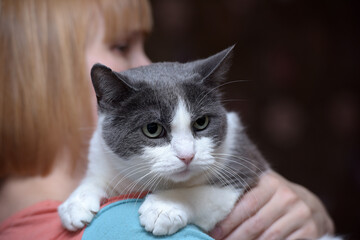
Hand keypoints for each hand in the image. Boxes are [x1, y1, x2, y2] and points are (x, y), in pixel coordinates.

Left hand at [209, 170, 333, 239]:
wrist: (311, 204)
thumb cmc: (276, 197)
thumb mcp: (263, 189)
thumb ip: (244, 195)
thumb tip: (215, 212)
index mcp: (271, 183)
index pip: (247, 204)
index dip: (229, 221)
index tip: (214, 233)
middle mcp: (287, 196)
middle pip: (256, 223)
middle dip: (235, 237)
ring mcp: (301, 213)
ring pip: (269, 236)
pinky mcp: (310, 229)